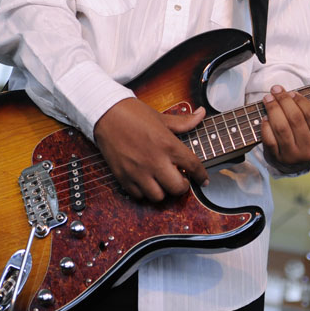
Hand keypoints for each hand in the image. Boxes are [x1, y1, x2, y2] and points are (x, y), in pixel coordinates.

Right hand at [93, 98, 207, 201]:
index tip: (203, 180)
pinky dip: (144, 192)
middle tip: (181, 179)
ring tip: (162, 182)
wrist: (106, 114)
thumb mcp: (162, 117)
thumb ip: (184, 121)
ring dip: (163, 191)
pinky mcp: (123, 176)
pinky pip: (138, 196)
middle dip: (183, 186)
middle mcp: (155, 161)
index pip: (193, 166)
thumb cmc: (134, 114)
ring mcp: (138, 171)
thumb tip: (201, 114)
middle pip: (177, 188)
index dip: (201, 176)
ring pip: (158, 196)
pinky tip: (146, 182)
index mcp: (168, 145)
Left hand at [261, 85, 309, 173]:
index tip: (291, 92)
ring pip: (281, 128)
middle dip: (283, 100)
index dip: (300, 100)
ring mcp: (294, 157)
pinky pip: (269, 139)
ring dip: (273, 110)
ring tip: (268, 99)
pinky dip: (266, 126)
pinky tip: (265, 117)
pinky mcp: (278, 160)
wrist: (296, 164)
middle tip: (275, 90)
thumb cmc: (307, 136)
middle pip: (295, 119)